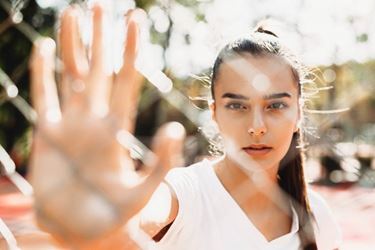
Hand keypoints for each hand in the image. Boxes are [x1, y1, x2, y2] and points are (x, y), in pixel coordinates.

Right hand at [29, 4, 184, 248]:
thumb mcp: (144, 190)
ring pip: (71, 74)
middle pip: (99, 69)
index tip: (136, 19)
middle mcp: (95, 120)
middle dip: (100, 37)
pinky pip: (44, 97)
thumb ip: (162, 161)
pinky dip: (42, 73)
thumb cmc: (116, 216)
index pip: (126, 79)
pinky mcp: (47, 135)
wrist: (84, 231)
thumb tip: (177, 129)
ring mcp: (70, 125)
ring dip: (71, 44)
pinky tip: (43, 48)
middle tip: (100, 4)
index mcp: (118, 128)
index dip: (130, 50)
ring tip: (71, 13)